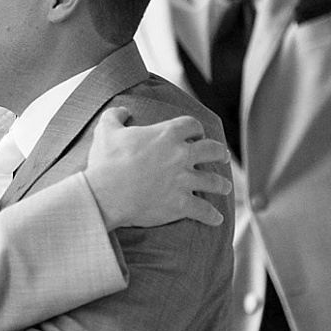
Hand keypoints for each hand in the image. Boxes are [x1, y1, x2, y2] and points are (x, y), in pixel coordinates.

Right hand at [83, 107, 231, 228]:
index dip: (196, 129)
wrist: (104, 194)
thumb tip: (123, 111)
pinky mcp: (181, 205)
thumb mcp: (106, 130)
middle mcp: (181, 155)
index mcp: (167, 134)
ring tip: (225, 188)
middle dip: (220, 153)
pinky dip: (212, 216)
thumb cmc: (105, 162)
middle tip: (222, 157)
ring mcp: (184, 181)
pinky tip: (217, 219)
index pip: (192, 125)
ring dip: (222, 185)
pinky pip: (204, 211)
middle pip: (212, 150)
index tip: (196, 135)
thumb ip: (116, 116)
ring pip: (214, 182)